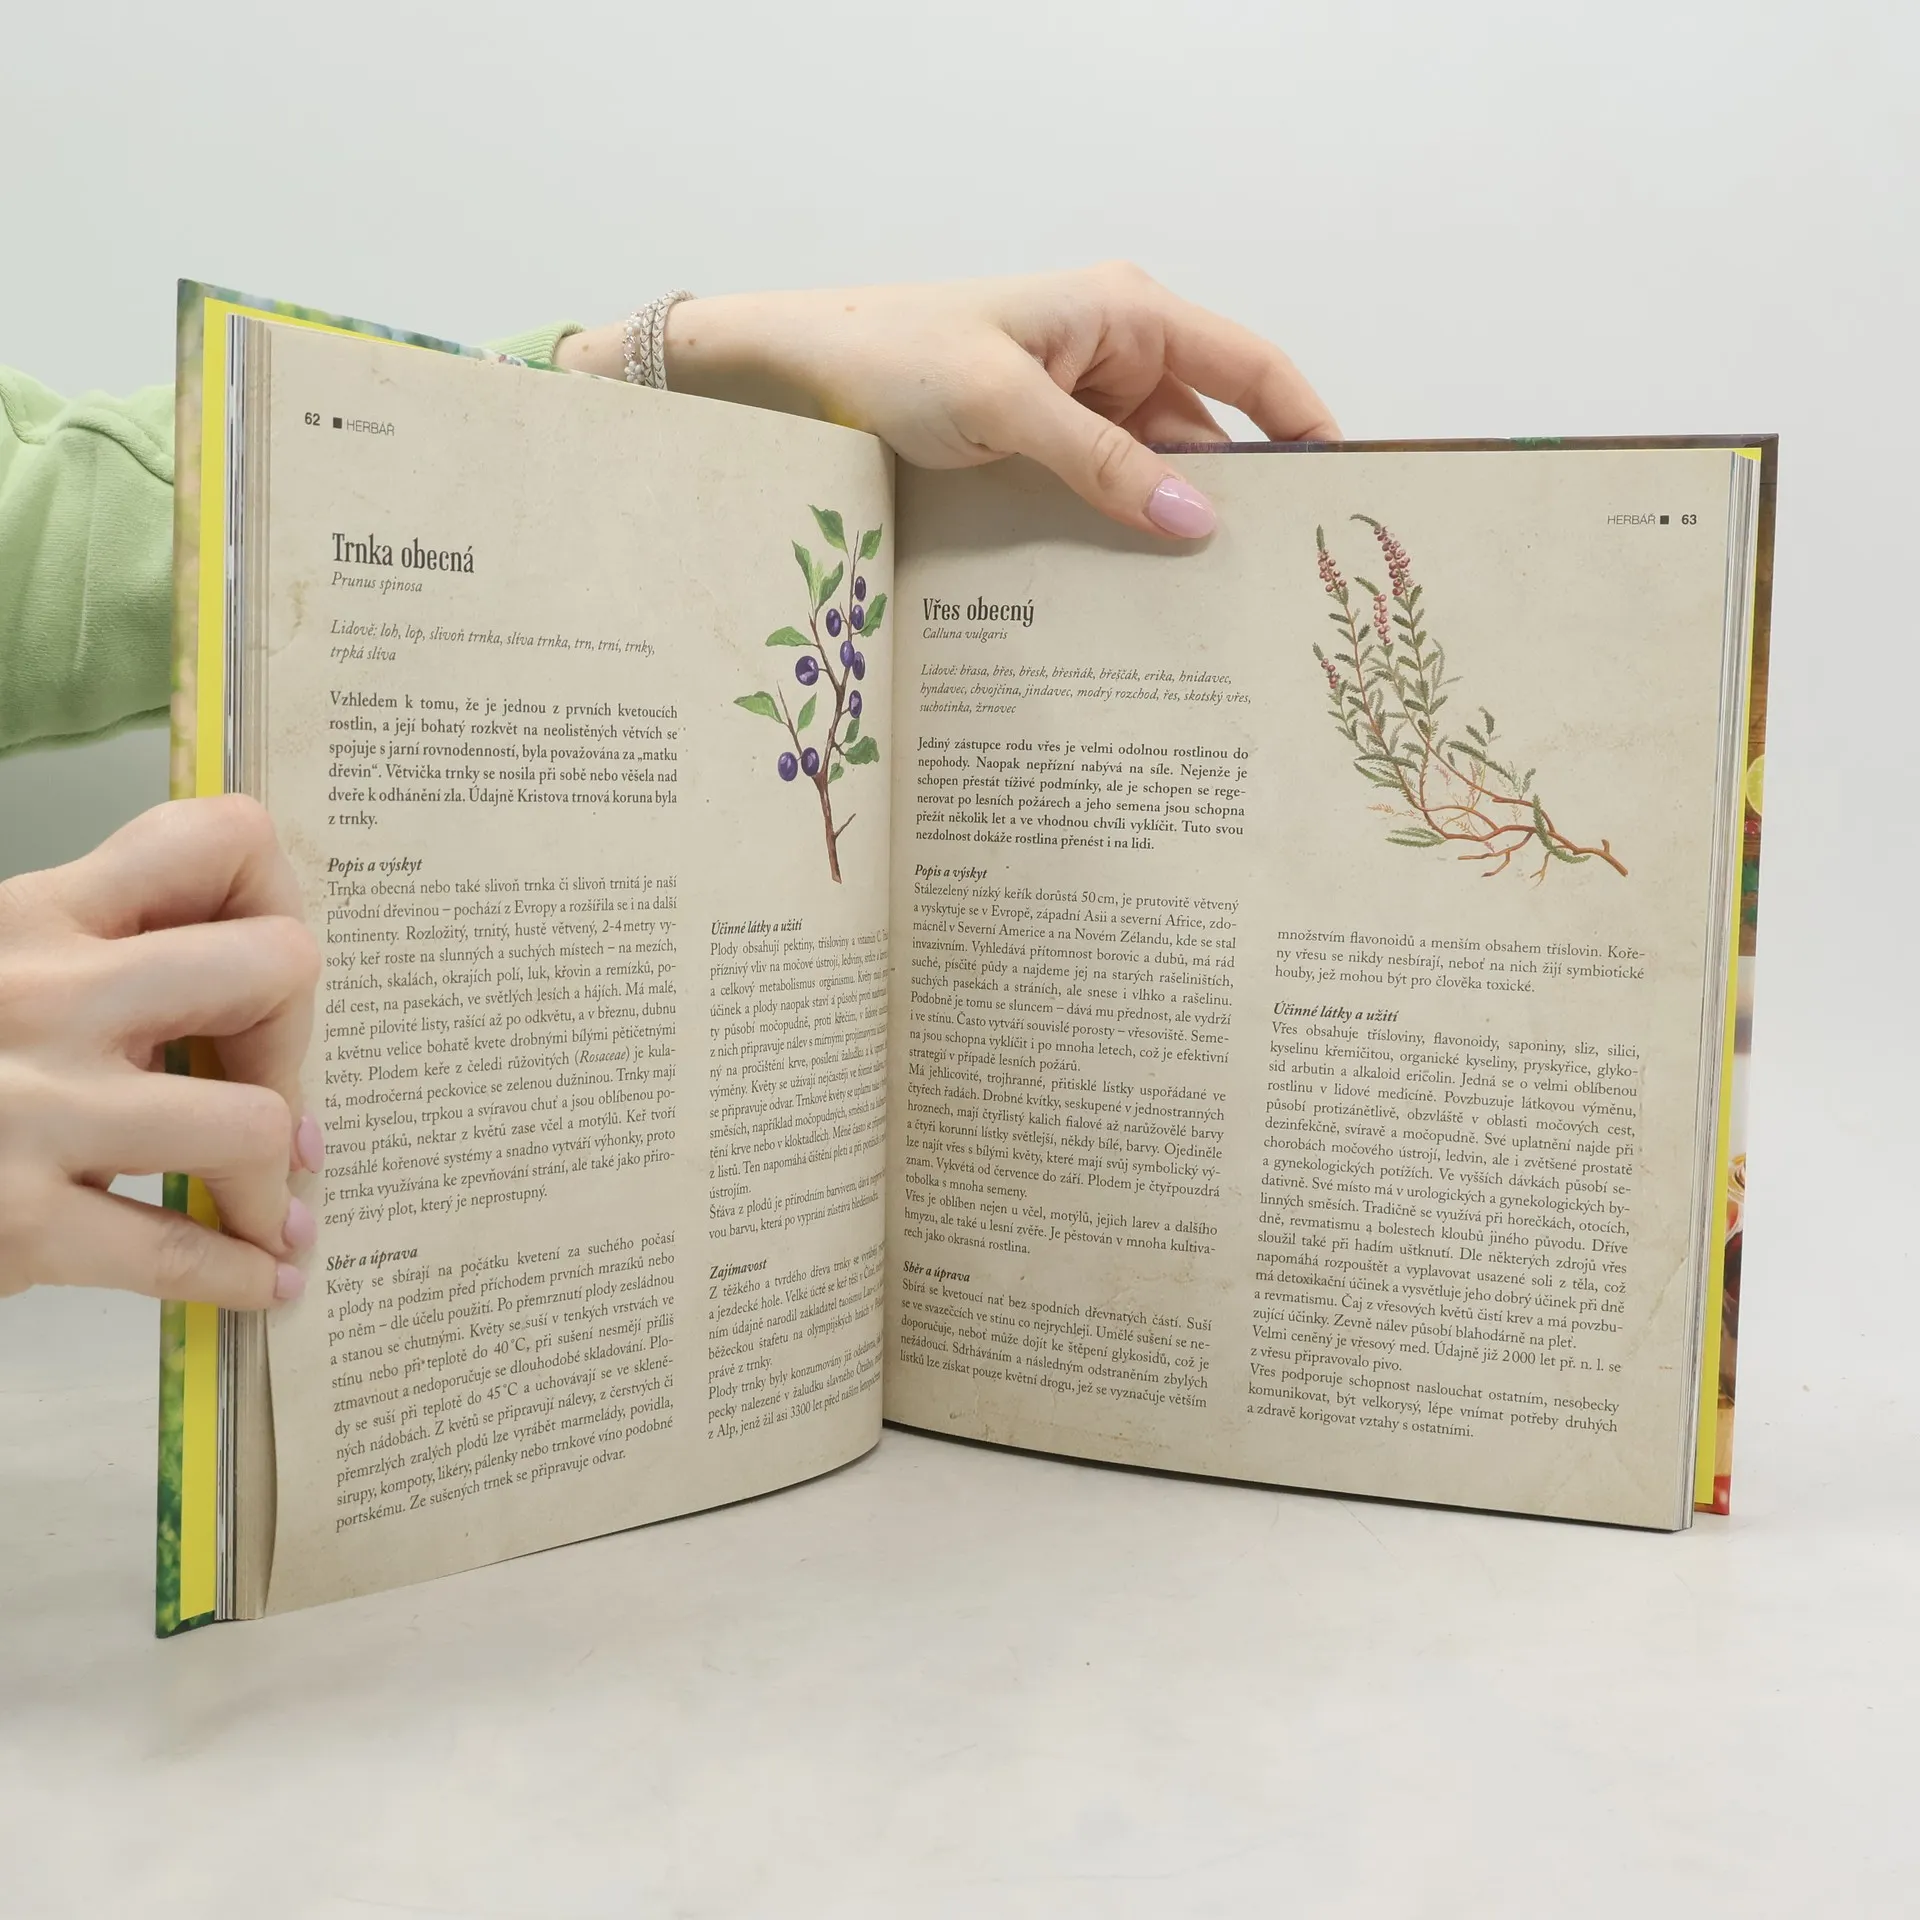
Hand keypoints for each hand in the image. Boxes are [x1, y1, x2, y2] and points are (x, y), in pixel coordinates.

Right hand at [0, 796, 321, 1307]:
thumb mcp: (7, 966)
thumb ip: (107, 954)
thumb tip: (258, 988)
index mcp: (39, 913)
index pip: (218, 840)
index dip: (274, 902)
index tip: (260, 971)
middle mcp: (46, 993)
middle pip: (276, 965)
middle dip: (294, 1038)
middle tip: (269, 1089)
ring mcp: (34, 1107)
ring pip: (253, 1121)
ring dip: (272, 1177)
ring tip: (270, 1203)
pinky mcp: (19, 1220)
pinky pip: (179, 1249)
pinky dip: (239, 1274)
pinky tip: (263, 1279)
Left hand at [558, 264, 1339, 538]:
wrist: (791, 377)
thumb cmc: (892, 357)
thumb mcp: (1006, 406)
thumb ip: (1106, 464)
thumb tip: (1200, 523)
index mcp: (1126, 312)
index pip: (1252, 369)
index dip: (1308, 428)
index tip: (1342, 500)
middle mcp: (1114, 355)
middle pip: (1209, 435)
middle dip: (1235, 502)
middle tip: (1272, 589)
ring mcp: (1077, 406)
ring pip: (1154, 477)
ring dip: (1168, 532)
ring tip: (1204, 614)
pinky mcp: (1039, 450)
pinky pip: (1103, 496)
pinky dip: (1117, 538)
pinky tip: (1130, 596)